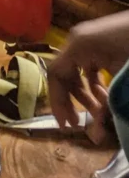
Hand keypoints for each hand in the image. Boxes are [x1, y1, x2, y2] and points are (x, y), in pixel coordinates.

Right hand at [48, 10, 128, 127]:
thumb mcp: (122, 82)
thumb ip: (108, 107)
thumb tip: (95, 136)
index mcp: (78, 46)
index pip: (55, 75)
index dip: (57, 101)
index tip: (65, 125)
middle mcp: (78, 41)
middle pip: (65, 73)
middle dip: (72, 101)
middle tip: (78, 124)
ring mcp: (89, 40)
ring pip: (77, 71)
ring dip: (85, 94)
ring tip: (98, 113)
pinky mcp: (101, 43)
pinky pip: (89, 65)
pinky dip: (94, 83)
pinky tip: (105, 96)